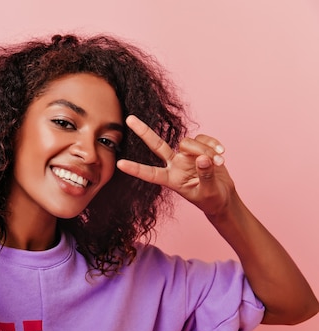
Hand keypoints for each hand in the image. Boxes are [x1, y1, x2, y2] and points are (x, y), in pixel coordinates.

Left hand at [117, 115, 235, 216]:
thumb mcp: (208, 192)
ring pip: (188, 142)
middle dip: (143, 132)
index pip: (150, 173)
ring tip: (219, 162)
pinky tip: (221, 153)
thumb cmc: (211, 200)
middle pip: (156, 145)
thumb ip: (205, 176)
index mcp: (170, 180)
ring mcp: (185, 156)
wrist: (222, 197)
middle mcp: (174, 165)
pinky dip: (213, 144)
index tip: (119, 164)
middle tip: (129, 119)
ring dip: (205, 149)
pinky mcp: (199, 148)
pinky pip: (202, 138)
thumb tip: (203, 158)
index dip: (135, 169)